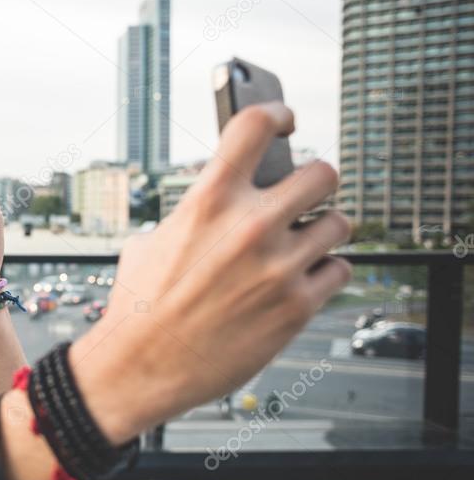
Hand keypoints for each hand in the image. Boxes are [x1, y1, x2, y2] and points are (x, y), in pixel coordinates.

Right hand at [71, 103, 351, 443]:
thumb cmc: (139, 305)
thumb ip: (194, 214)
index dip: (277, 112)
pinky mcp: (296, 307)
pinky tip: (302, 280)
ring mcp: (278, 268)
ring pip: (340, 224)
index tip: (284, 120)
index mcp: (208, 200)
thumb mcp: (151, 241)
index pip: (256, 125)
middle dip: (317, 182)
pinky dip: (324, 274)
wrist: (139, 367)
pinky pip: (338, 271)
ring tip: (303, 244)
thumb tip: (222, 200)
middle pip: (324, 172)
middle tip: (306, 196)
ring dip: (324, 232)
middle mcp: (249, 227)